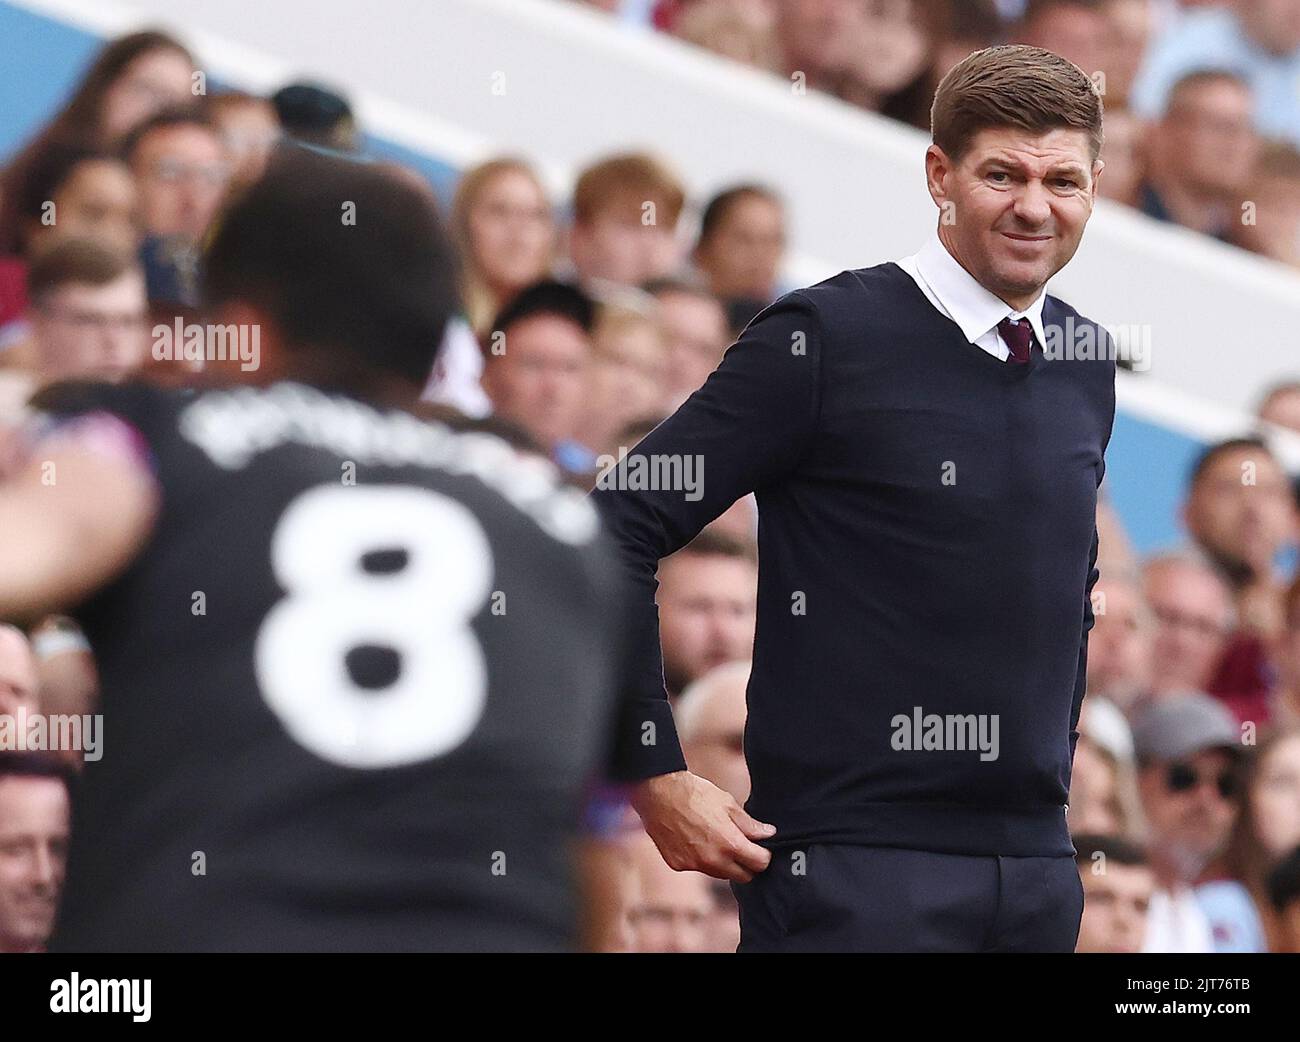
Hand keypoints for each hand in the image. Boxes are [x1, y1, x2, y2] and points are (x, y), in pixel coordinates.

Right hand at [630, 770, 774, 881]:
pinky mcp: (679, 864)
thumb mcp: (728, 803)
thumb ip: (749, 824)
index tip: (761, 848)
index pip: (759, 864)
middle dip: (748, 864)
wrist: (659, 794)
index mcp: (730, 844)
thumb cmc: (695, 794)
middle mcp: (713, 860)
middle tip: (743, 847)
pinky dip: (702, 860)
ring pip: (721, 874)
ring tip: (717, 840)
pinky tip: (696, 840)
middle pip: (743, 877)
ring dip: (725, 863)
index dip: (764, 856)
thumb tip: (769, 833)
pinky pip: (699, 868)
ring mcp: (694, 865)